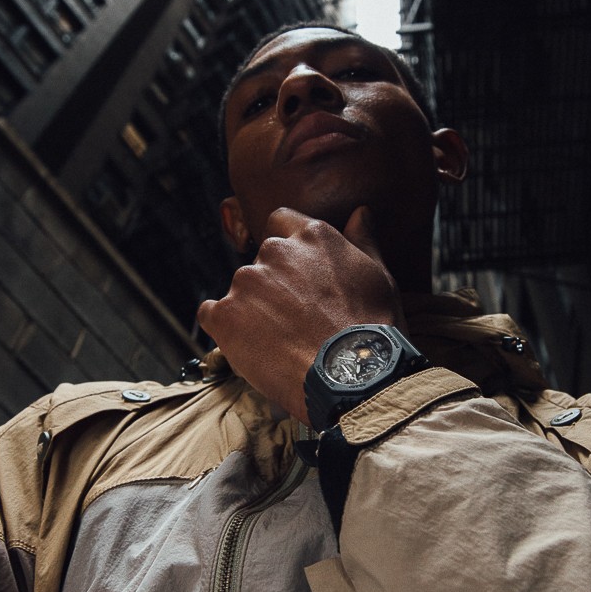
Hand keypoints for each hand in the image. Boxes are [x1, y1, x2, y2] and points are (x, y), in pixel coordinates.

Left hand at [197, 207, 402, 421]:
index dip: (286, 248)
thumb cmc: (371, 329)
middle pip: (262, 261)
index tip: (295, 274)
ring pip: (240, 291)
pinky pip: (212, 315)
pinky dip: (225, 329)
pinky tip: (250, 347)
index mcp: (312, 236)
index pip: (281, 222)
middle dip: (273, 285)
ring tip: (279, 341)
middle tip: (295, 318)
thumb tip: (359, 213)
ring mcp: (246, 282)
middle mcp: (274, 251)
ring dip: (253, 308)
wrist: (350, 378)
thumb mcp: (378, 277)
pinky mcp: (225, 315)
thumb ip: (363, 241)